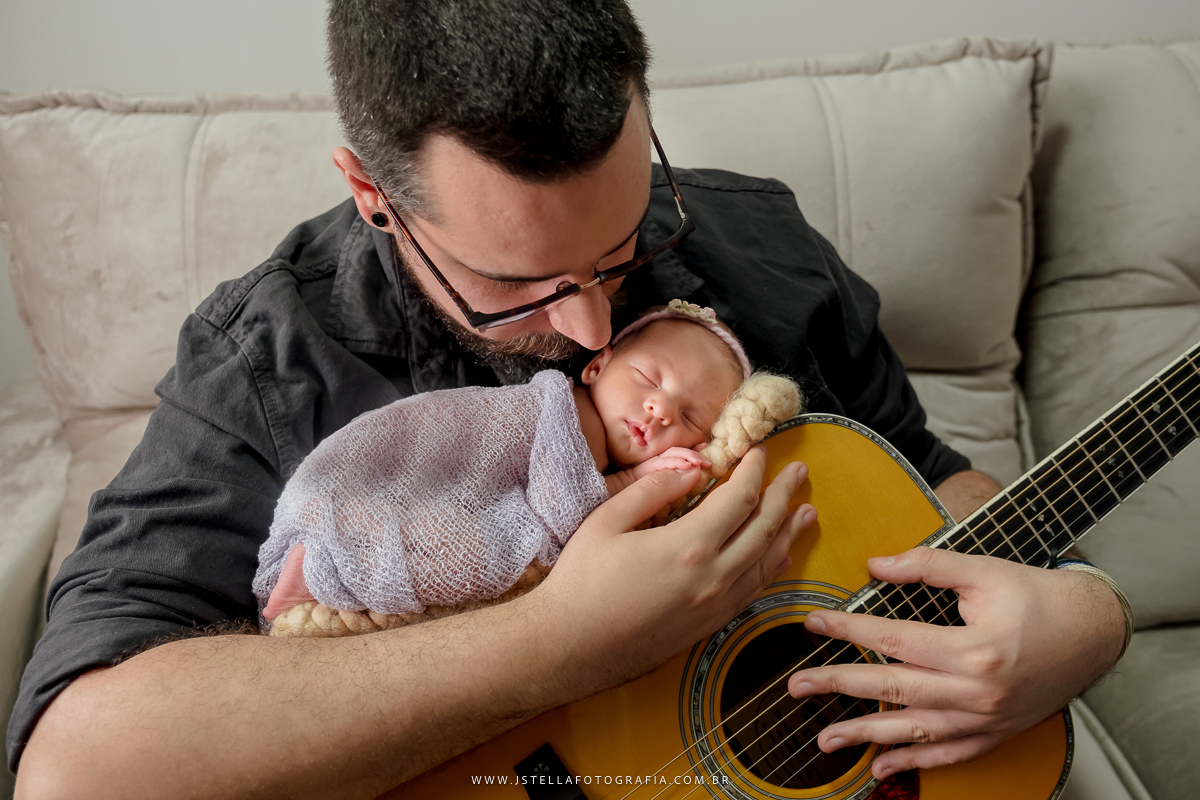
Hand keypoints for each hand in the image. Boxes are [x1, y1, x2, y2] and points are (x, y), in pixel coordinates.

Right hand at [536, 447, 816, 691]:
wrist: (571, 647)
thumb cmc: (582, 581)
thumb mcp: (607, 521)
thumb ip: (653, 490)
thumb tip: (691, 471)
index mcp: (689, 546)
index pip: (740, 498)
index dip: (754, 471)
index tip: (759, 452)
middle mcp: (713, 577)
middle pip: (765, 528)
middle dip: (785, 495)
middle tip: (800, 473)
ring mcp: (716, 605)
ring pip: (767, 563)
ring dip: (789, 533)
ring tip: (806, 511)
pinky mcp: (710, 626)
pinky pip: (754, 590)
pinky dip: (773, 568)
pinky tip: (780, 556)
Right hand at [631, 446, 711, 478]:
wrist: (624, 488)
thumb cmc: (643, 486)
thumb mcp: (663, 483)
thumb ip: (675, 479)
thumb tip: (692, 475)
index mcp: (664, 461)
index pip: (681, 453)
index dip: (694, 450)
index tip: (705, 448)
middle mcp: (660, 457)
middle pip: (680, 450)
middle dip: (696, 454)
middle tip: (708, 462)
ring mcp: (655, 459)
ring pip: (674, 452)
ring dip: (689, 456)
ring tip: (700, 462)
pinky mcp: (650, 464)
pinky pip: (665, 461)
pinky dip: (677, 462)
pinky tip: (687, 465)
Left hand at [786, 547, 1125, 778]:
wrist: (1093, 631)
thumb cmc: (1039, 597)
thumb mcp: (983, 570)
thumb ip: (926, 565)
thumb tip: (876, 564)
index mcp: (973, 649)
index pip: (893, 639)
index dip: (848, 629)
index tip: (813, 622)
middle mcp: (977, 692)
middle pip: (893, 690)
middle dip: (839, 686)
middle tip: (797, 686)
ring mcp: (985, 719)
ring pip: (914, 732)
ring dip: (865, 737)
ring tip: (825, 739)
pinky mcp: (994, 732)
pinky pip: (946, 755)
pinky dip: (911, 762)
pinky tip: (880, 765)